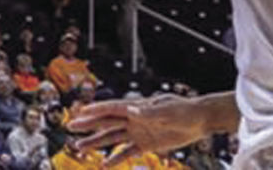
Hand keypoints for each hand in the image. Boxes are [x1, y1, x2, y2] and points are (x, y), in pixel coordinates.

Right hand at [68, 95, 210, 163]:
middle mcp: (136, 119)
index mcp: (139, 107)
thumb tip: (131, 108)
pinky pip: (127, 152)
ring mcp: (140, 131)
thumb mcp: (169, 111)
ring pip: (113, 138)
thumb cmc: (186, 111)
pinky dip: (115, 159)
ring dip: (96, 142)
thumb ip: (150, 112)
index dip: (96, 110)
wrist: (201, 120)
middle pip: (108, 122)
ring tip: (78, 147)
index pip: (113, 108)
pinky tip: (103, 165)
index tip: (79, 111)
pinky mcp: (147, 144)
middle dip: (89, 124)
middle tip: (71, 126)